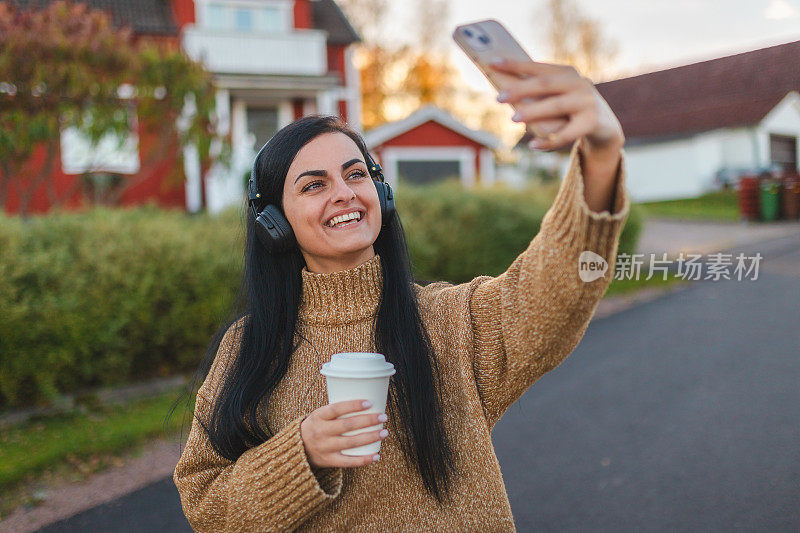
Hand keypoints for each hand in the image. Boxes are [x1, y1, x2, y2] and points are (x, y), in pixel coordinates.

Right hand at [300, 399, 387, 467]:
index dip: (353, 405)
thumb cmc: (316, 426)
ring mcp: (325, 447)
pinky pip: (348, 462)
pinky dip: (364, 459)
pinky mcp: (329, 461)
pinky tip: (376, 455)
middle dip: (368, 420)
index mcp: (318, 416)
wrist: (297, 448)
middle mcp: (320, 432)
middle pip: (347, 425)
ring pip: (351, 443)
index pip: (336, 408)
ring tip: (384, 432)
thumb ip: (337, 410)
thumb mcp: (319, 414)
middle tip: (383, 417)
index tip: (370, 402)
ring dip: (370, 437)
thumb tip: (367, 402)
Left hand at [491, 59, 624, 152]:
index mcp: (567, 73)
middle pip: (545, 84)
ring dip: (533, 112)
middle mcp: (578, 83)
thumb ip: (538, 94)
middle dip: (520, 89)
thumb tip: (504, 94)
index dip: (515, 64)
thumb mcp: (558, 97)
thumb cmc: (571, 110)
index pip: (537, 67)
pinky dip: (548, 141)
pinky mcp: (592, 122)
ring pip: (556, 106)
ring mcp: (586, 102)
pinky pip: (567, 134)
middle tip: (498, 98)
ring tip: (513, 118)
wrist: (605, 126)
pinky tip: (532, 146)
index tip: (492, 63)